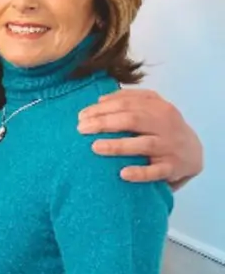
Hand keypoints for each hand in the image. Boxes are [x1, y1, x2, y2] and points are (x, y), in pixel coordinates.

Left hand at [78, 88, 203, 186]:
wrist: (193, 153)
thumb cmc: (162, 127)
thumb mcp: (152, 108)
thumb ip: (129, 99)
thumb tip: (100, 100)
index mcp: (159, 108)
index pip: (126, 104)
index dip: (102, 109)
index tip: (81, 116)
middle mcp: (166, 125)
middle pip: (133, 120)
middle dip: (104, 123)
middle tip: (81, 129)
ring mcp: (171, 147)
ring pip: (144, 144)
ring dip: (118, 146)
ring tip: (95, 147)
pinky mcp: (173, 168)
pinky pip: (157, 172)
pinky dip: (140, 173)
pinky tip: (122, 174)